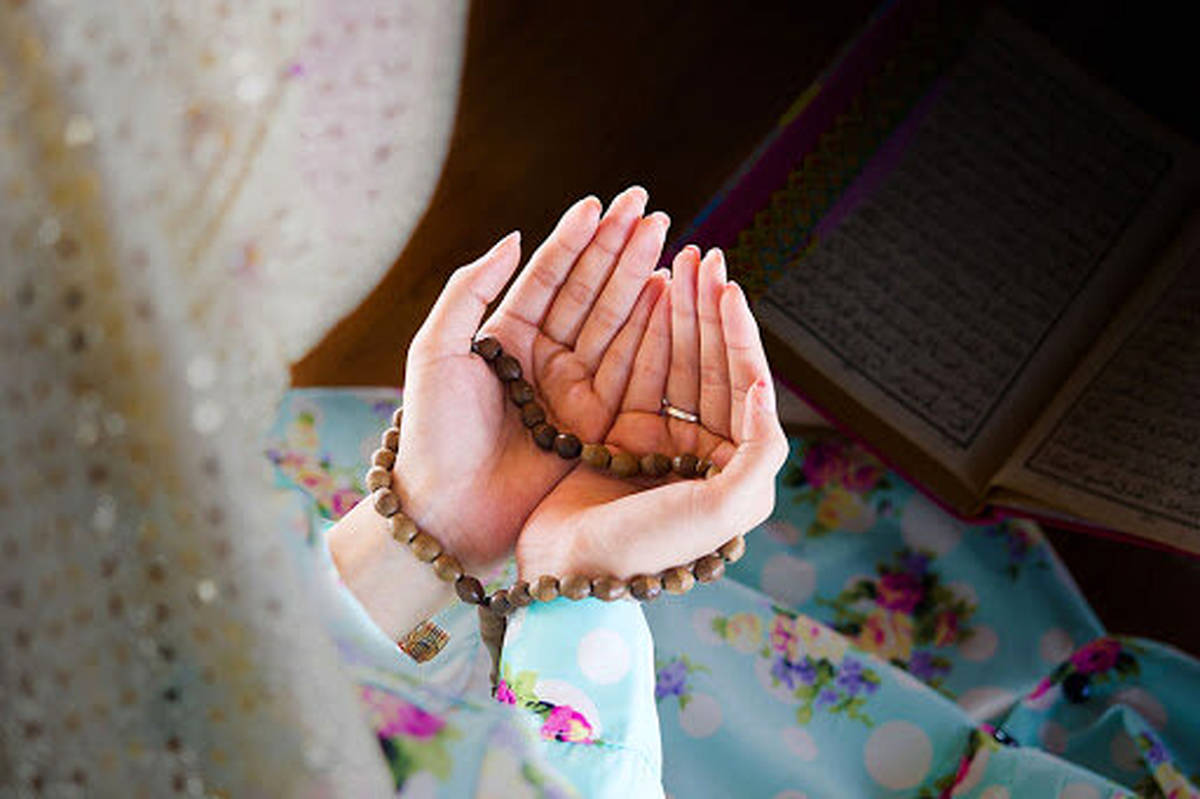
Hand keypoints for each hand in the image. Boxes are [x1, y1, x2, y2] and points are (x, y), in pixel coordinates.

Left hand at [394, 188, 671, 569]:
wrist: (447, 511)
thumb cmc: (432, 432)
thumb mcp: (435, 350)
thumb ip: (470, 290)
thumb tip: (512, 236)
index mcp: (504, 337)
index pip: (547, 276)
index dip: (574, 239)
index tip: (600, 204)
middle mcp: (543, 359)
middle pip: (588, 292)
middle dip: (617, 249)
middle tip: (647, 208)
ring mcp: (573, 389)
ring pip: (613, 323)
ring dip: (639, 279)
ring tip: (663, 238)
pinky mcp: (597, 422)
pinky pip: (629, 368)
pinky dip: (651, 330)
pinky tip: (667, 293)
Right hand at [515, 246, 788, 578]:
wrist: (568, 570)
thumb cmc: (648, 546)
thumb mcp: (722, 509)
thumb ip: (761, 452)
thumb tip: (763, 389)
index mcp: (737, 470)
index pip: (745, 384)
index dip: (738, 333)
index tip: (727, 288)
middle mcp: (704, 452)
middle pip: (712, 364)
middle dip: (708, 310)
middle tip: (701, 256)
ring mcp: (661, 441)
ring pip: (676, 361)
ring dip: (679, 312)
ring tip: (677, 262)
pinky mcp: (620, 435)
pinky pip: (637, 372)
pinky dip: (642, 334)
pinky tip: (646, 295)